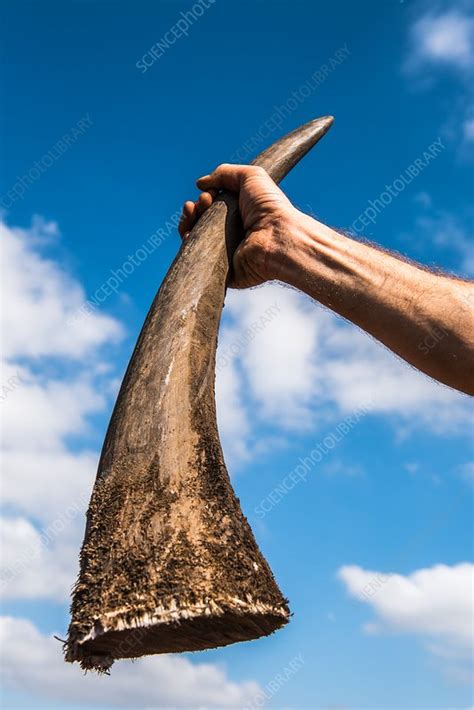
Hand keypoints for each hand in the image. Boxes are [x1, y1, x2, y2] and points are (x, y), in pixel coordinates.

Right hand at [178, 164, 298, 287]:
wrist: (277, 236)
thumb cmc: (269, 206)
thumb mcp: (251, 176)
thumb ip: (224, 173)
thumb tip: (200, 183)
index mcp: (238, 215)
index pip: (211, 207)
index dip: (203, 199)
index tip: (208, 195)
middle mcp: (230, 233)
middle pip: (199, 222)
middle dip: (193, 209)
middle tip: (203, 203)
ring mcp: (224, 252)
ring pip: (195, 239)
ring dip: (187, 223)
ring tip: (191, 212)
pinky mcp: (221, 269)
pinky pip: (197, 258)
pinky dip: (188, 245)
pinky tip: (188, 233)